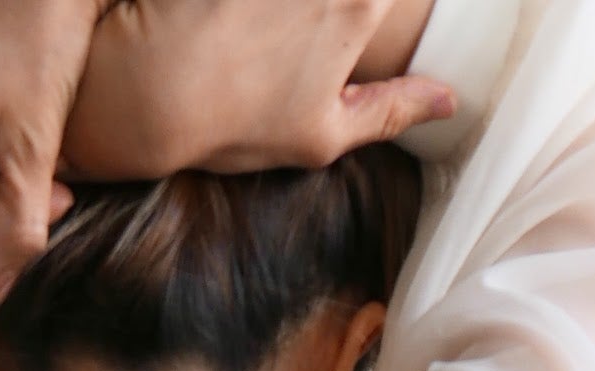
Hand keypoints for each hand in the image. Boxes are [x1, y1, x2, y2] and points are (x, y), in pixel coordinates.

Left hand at [61, 0, 454, 179]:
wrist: (145, 91)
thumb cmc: (235, 124)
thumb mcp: (323, 134)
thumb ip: (392, 110)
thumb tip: (449, 99)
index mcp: (361, 2)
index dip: (379, 13)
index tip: (367, 28)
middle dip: (341, 11)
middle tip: (306, 40)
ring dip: (293, 9)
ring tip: (275, 30)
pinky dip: (253, 3)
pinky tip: (239, 16)